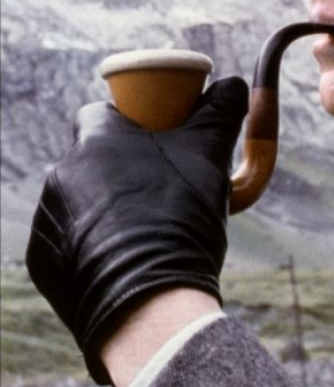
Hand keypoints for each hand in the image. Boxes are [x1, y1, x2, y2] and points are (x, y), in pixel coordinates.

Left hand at [25, 77, 247, 384]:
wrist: (150, 304)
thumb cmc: (180, 220)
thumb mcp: (208, 157)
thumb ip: (219, 113)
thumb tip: (235, 82)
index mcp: (95, 141)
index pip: (104, 112)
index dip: (133, 121)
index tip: (161, 138)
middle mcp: (62, 174)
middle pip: (95, 157)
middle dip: (125, 166)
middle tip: (164, 186)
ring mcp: (49, 219)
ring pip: (83, 198)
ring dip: (109, 205)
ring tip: (150, 228)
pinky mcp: (45, 261)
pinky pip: (72, 239)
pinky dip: (96, 243)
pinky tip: (127, 258)